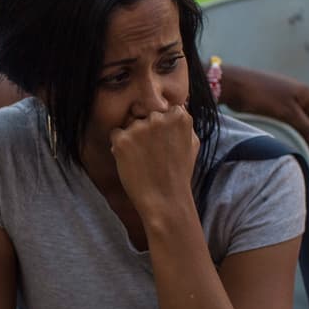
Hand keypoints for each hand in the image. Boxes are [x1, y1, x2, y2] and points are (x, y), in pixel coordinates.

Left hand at [110, 105, 198, 220]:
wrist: (165, 200)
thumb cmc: (179, 174)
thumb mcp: (193, 144)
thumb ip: (184, 123)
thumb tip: (176, 108)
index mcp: (179, 116)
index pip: (164, 110)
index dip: (161, 128)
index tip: (164, 144)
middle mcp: (158, 117)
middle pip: (145, 116)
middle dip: (146, 131)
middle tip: (153, 155)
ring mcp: (139, 127)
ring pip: (130, 125)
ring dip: (133, 139)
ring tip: (143, 161)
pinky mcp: (122, 139)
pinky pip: (115, 134)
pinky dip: (119, 147)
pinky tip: (131, 161)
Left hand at [223, 66, 308, 142]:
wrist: (236, 86)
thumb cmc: (262, 94)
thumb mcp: (286, 112)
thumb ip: (304, 125)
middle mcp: (302, 98)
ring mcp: (290, 104)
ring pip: (305, 122)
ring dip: (308, 135)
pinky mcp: (278, 109)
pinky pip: (292, 123)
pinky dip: (296, 133)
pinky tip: (297, 145)